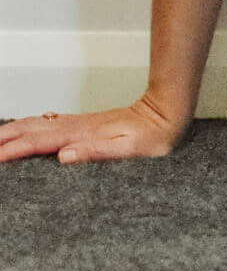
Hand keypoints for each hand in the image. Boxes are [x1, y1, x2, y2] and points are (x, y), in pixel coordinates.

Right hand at [0, 90, 186, 163]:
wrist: (166, 114)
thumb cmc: (152, 136)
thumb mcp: (129, 150)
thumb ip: (97, 152)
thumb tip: (64, 156)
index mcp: (82, 135)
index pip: (39, 143)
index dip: (14, 150)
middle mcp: (76, 128)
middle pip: (31, 130)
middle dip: (4, 138)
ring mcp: (78, 124)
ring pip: (37, 125)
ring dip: (12, 130)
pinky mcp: (84, 126)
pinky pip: (48, 124)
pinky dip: (28, 127)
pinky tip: (24, 130)